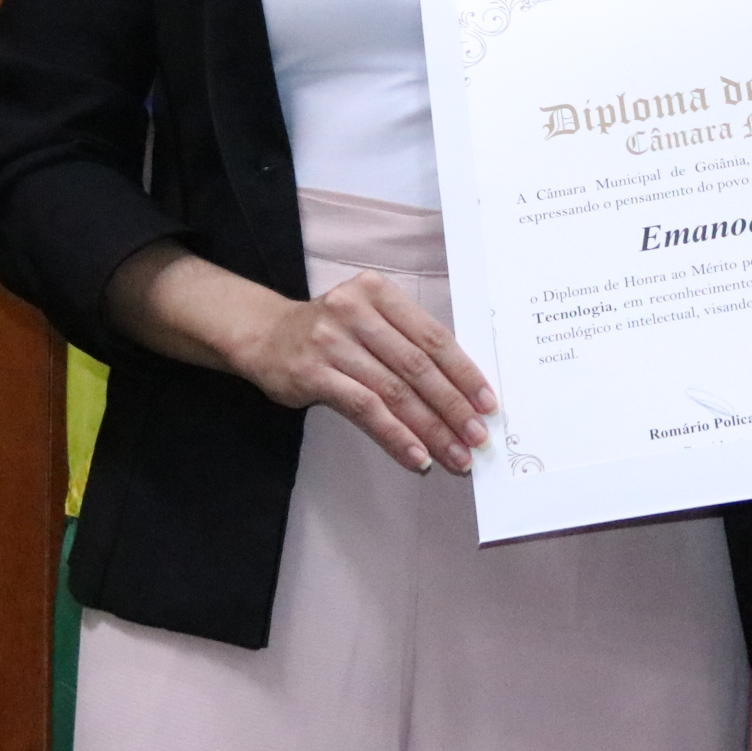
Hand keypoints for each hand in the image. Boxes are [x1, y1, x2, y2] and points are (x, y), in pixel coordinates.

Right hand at [105, 242, 497, 477]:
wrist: (264, 335)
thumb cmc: (329, 332)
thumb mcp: (369, 320)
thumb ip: (407, 345)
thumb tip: (461, 394)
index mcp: (378, 293)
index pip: (432, 336)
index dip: (464, 373)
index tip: (487, 404)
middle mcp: (355, 310)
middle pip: (417, 366)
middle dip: (452, 406)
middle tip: (477, 438)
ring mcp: (332, 341)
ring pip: (394, 391)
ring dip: (429, 429)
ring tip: (454, 456)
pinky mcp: (312, 373)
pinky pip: (365, 409)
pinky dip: (395, 436)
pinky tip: (416, 457)